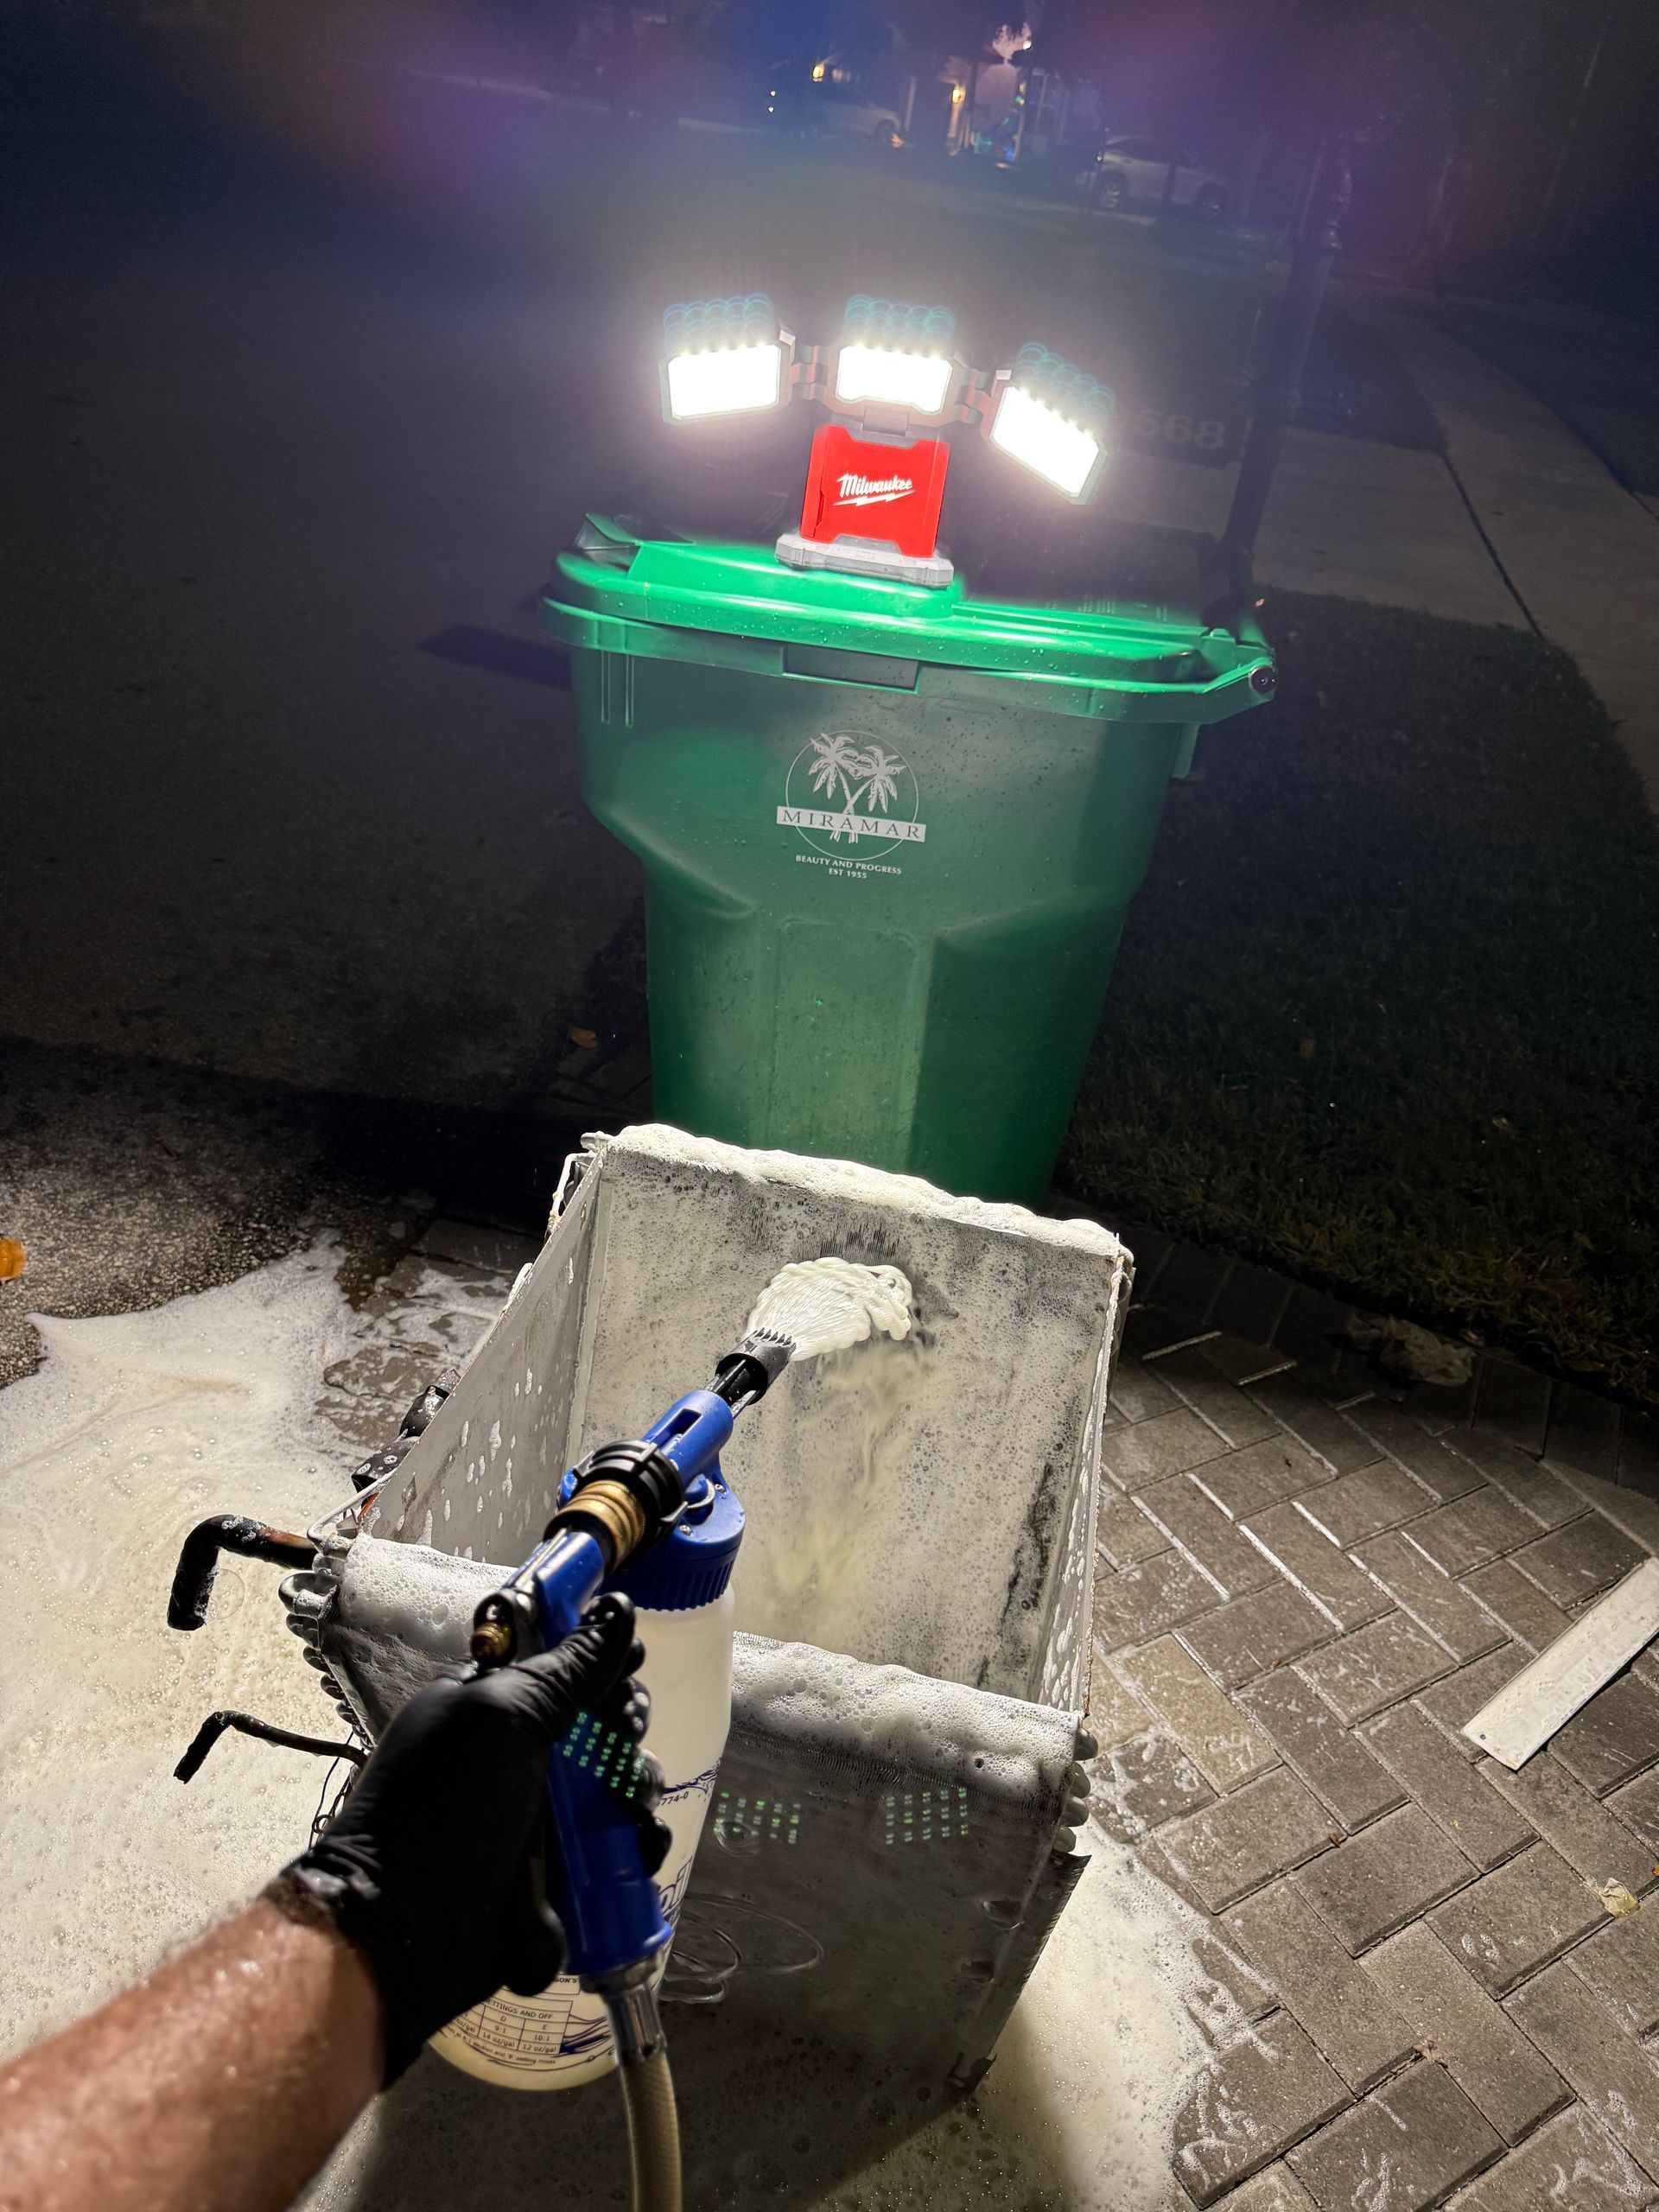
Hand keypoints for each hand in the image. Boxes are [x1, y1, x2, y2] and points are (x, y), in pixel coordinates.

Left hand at [270, 1592, 669, 2080]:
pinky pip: (619, 1853)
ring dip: (638, 1793)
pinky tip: (641, 1852)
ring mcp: (545, 1822)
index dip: (605, 1670)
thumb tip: (620, 1607)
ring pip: (619, 1790)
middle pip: (604, 1728)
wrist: (408, 1935)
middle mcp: (524, 1760)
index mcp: (496, 1709)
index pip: (568, 1669)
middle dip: (627, 1735)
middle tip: (622, 1749)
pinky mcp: (565, 1879)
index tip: (626, 1679)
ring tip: (634, 1810)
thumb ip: (565, 1670)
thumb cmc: (442, 1811)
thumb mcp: (500, 1721)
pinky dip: (638, 1850)